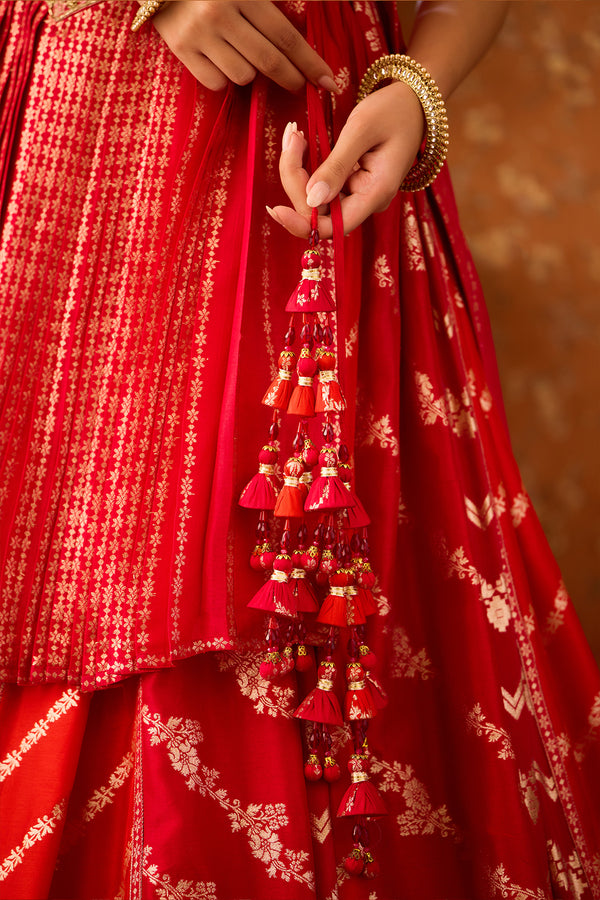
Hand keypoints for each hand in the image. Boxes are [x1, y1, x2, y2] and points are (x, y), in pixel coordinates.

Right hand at [149, 1, 337, 92]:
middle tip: (300, 84)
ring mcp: (198, 34)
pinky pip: (216, 83)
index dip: (310, 63)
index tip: (328, 82)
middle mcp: (220, 14)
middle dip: (291, 77)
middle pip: (268, 62)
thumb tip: (334, 4)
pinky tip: (222, 60)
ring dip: (251, 71)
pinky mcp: (180, 49)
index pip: (285, 37)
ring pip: (243, 76)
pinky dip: (225, 78)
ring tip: (245, 53)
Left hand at [268, 82, 425, 236]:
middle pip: (318, 212)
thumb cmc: (394, 110)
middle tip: (291, 138)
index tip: (275, 208)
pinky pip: (322, 185)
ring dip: (297, 171)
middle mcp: (366, 200)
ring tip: (294, 135)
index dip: (302, 224)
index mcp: (375, 193)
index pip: (333, 228)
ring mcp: (359, 193)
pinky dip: (306, 167)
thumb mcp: (361, 130)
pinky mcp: (352, 183)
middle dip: (296, 181)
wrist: (415, 100)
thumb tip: (312, 199)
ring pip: (316, 199)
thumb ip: (336, 165)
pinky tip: (300, 143)